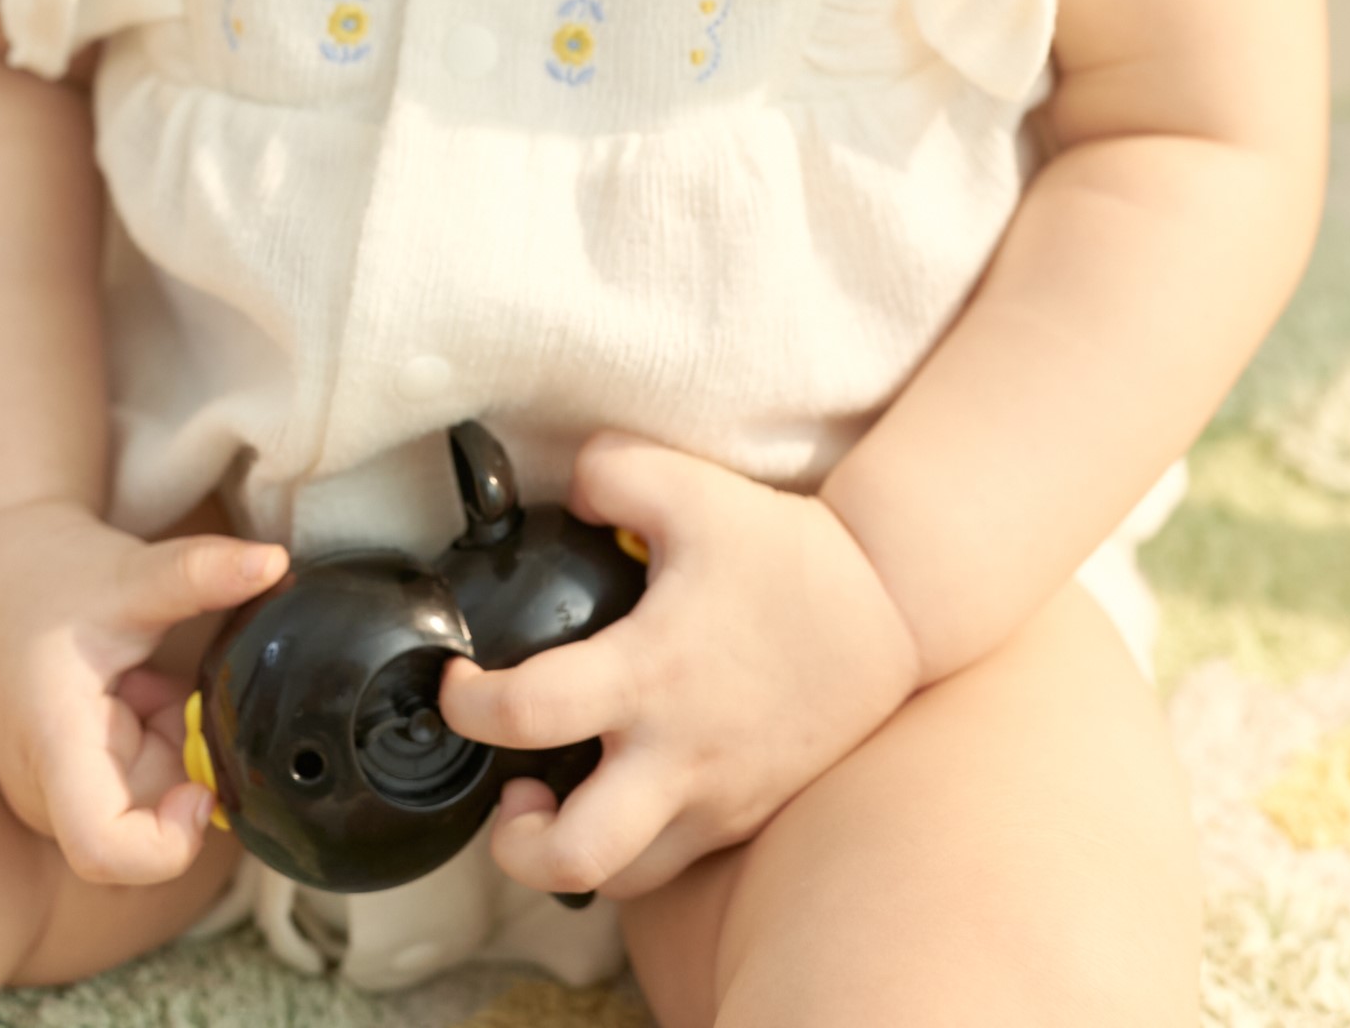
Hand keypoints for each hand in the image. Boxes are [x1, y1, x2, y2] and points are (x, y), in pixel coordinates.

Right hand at [0, 496, 285, 887]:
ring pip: (153, 797)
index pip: (105, 849)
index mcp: (52, 746)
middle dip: (186, 764)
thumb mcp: (127, 573)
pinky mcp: (73, 778)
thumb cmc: (48, 575)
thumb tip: (275, 560)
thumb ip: (200, 573)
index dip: (169, 840)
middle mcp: (48, 787)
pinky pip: (143, 777)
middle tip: (176, 690)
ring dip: (173, 742)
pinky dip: (159, 732)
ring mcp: (59, 789)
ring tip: (145, 678)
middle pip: (146, 823)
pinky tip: (135, 686)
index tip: (202, 785)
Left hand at [438, 435, 922, 901]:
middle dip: (516, 846)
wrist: (889, 605)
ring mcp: (719, 797)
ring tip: (559, 799)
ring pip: (623, 878)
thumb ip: (606, 471)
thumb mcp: (688, 485)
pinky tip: (625, 786)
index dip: (470, 706)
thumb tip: (561, 492)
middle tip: (510, 794)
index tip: (459, 685)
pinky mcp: (747, 814)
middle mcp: (681, 753)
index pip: (529, 713)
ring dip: (572, 851)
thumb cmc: (786, 551)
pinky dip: (633, 840)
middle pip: (575, 855)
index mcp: (653, 672)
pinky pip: (673, 857)